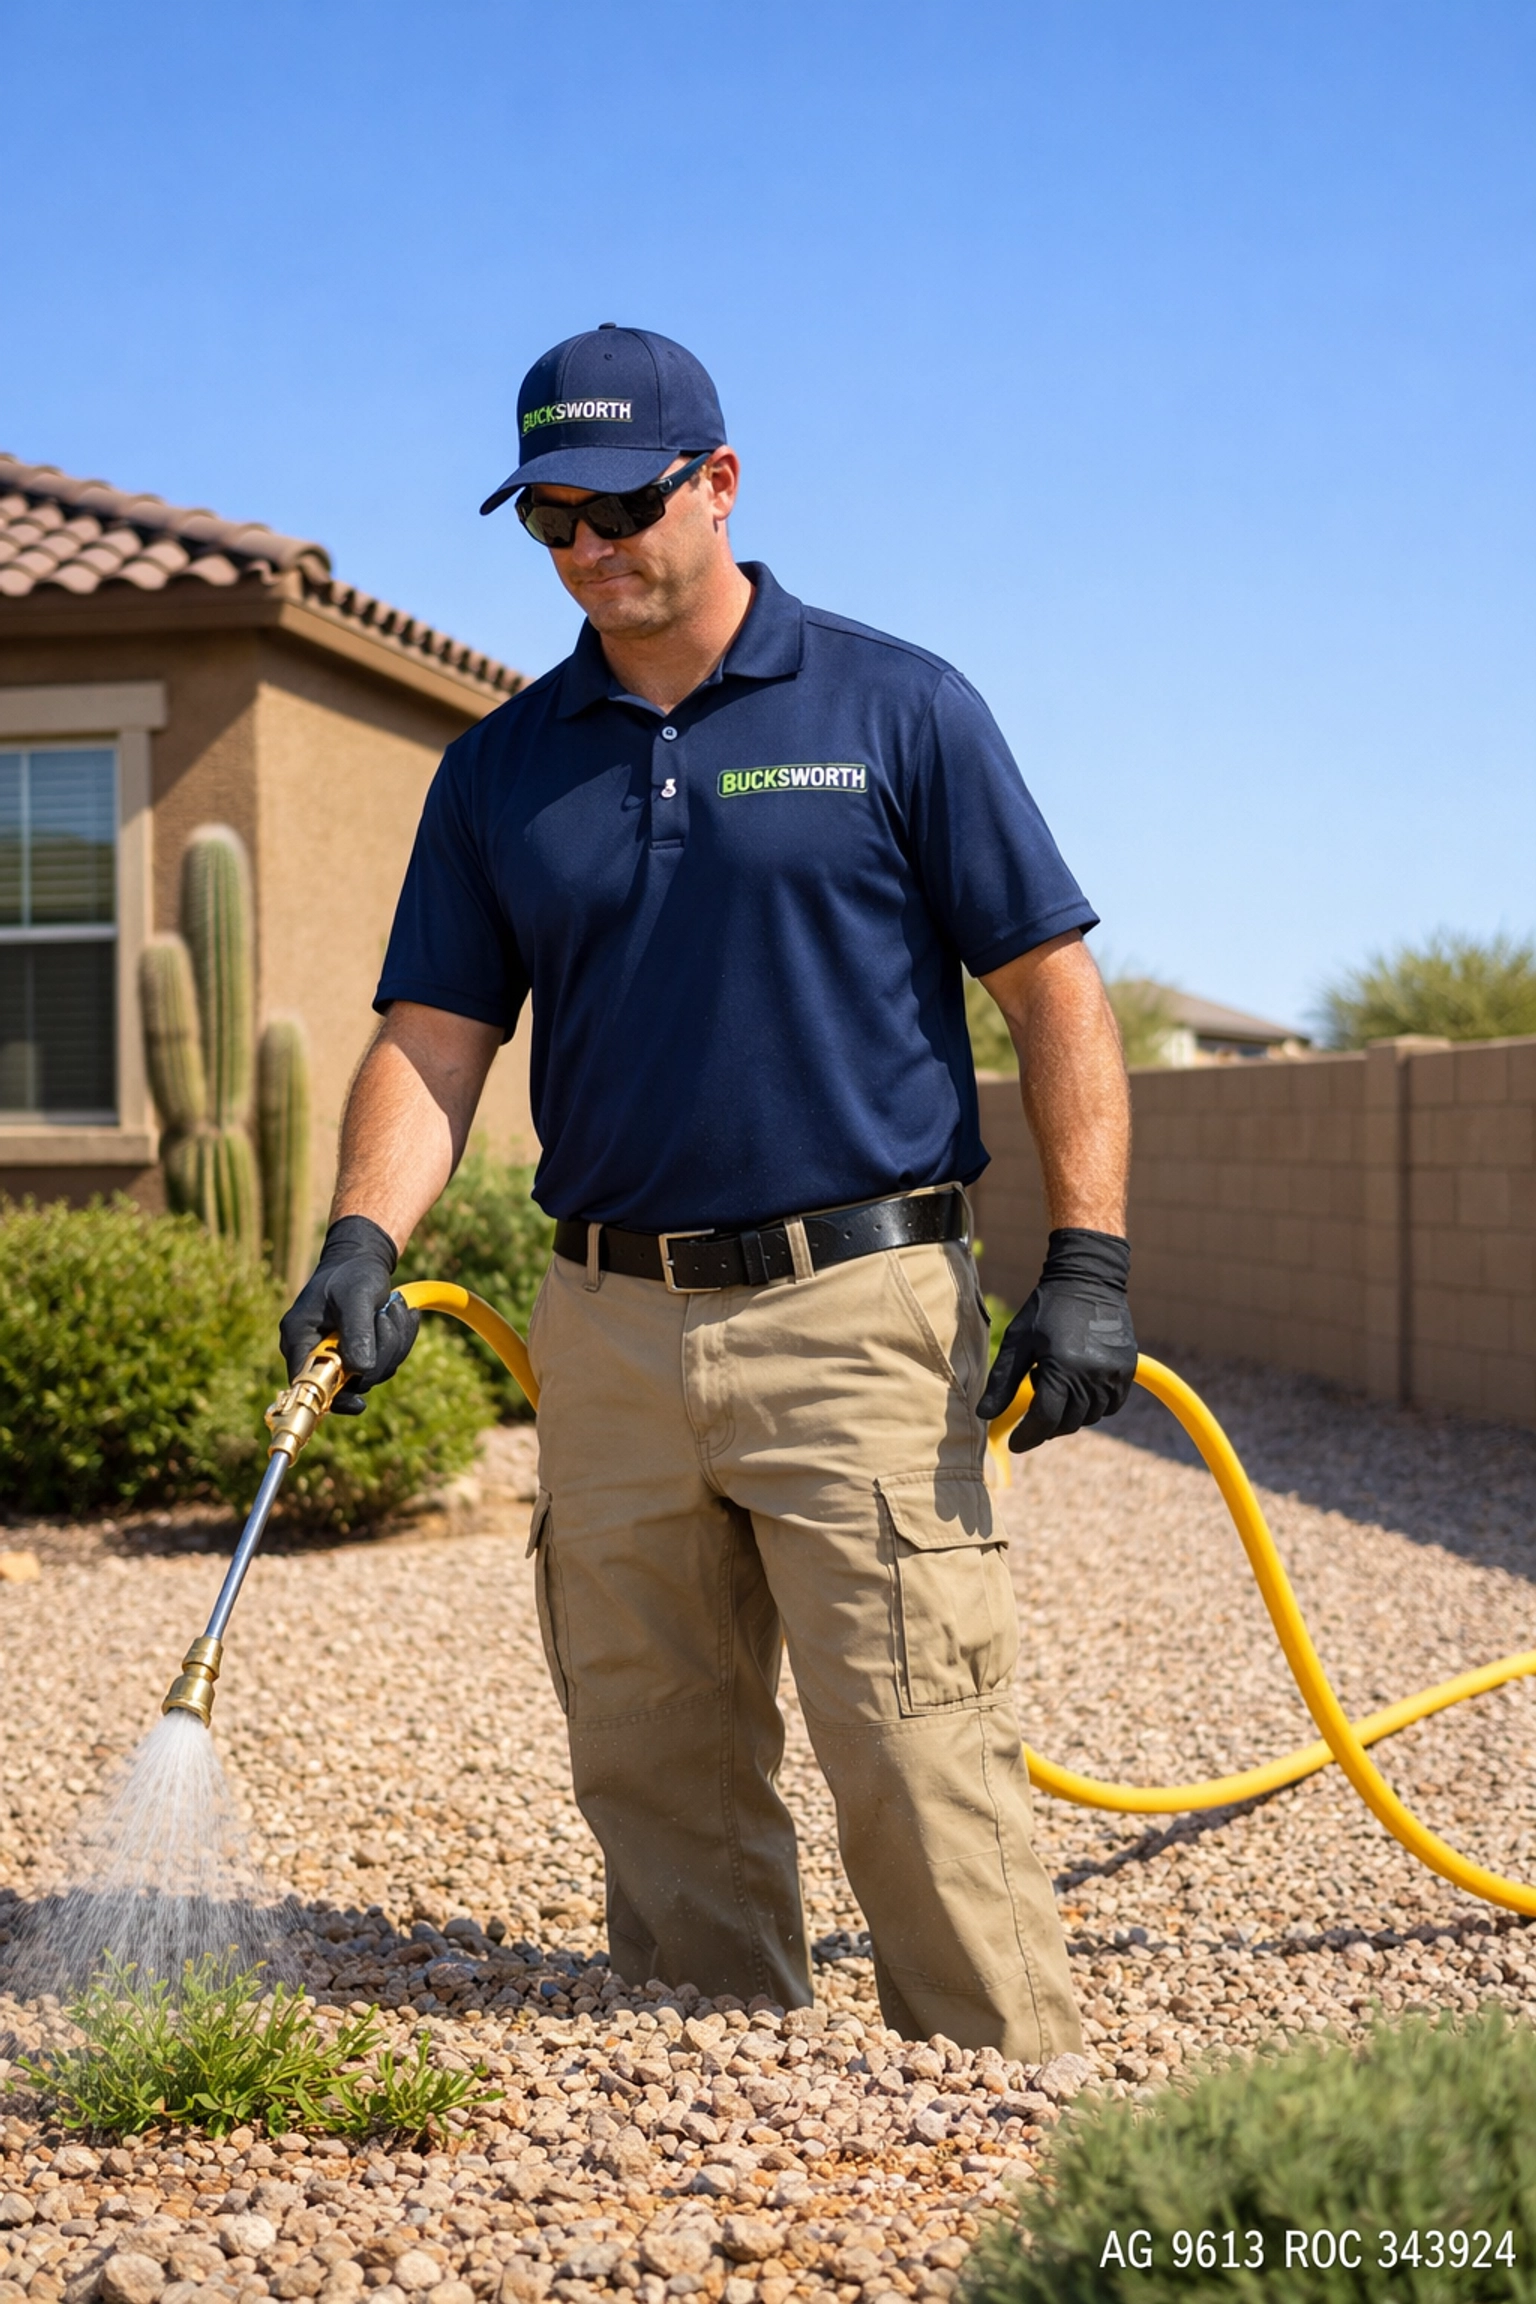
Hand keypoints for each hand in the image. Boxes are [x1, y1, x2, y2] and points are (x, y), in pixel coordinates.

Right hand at [278, 1214, 419, 1415]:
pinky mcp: (357, 1354)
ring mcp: (337, 1355)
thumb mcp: (355, 1296)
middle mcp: (314, 1352)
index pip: (307, 1383)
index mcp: (299, 1338)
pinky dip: (398, 1340)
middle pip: (349, 1382)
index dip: (332, 1397)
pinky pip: (383, 1363)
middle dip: (380, 1353)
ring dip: (393, 1343)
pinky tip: (401, 1314)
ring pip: (372, 1374)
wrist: (362, 1259)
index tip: (358, 1404)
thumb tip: (362, 1370)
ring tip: (395, 1307)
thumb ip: (357, 1332)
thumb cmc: (352, 1273)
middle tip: (387, 1316)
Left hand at [976, 1228, 1135, 1452]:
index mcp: (1062, 1369)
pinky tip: (1077, 1391)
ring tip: (1055, 1393)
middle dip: (1047, 1427)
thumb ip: (1002, 1381)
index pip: (1045, 1420)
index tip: (1016, 1444)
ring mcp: (1113, 1374)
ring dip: (1070, 1416)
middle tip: (1033, 1419)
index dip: (1028, 1436)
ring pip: (1090, 1416)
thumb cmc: (1046, 1308)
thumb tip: (984, 1414)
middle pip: (1068, 1422)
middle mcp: (1092, 1376)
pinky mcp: (1127, 1369)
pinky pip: (1111, 1405)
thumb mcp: (1018, 1341)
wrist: (1088, 1279)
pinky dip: (1093, 1407)